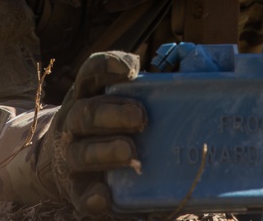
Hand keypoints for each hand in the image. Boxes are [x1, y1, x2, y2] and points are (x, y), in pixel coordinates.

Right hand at [45, 51, 147, 215]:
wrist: (66, 161)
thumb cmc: (112, 124)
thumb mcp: (123, 98)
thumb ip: (154, 86)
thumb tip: (196, 66)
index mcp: (88, 94)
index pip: (91, 73)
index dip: (107, 66)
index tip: (131, 70)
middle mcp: (75, 122)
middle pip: (86, 113)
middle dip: (113, 113)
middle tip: (141, 118)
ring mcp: (72, 155)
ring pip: (81, 152)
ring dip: (105, 151)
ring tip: (130, 153)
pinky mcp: (76, 188)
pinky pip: (80, 194)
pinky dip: (92, 196)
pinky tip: (104, 196)